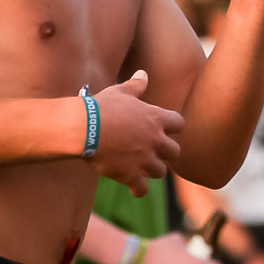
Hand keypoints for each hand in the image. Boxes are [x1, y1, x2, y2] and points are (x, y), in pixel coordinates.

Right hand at [92, 72, 184, 194]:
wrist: (84, 129)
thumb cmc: (101, 107)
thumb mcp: (120, 92)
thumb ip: (136, 86)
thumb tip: (143, 73)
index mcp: (156, 118)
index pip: (179, 123)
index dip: (172, 126)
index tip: (163, 128)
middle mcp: (155, 141)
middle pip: (174, 152)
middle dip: (165, 152)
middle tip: (152, 150)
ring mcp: (145, 160)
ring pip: (161, 172)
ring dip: (153, 170)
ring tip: (141, 167)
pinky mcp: (131, 176)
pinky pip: (142, 189)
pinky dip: (138, 189)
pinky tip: (132, 186)